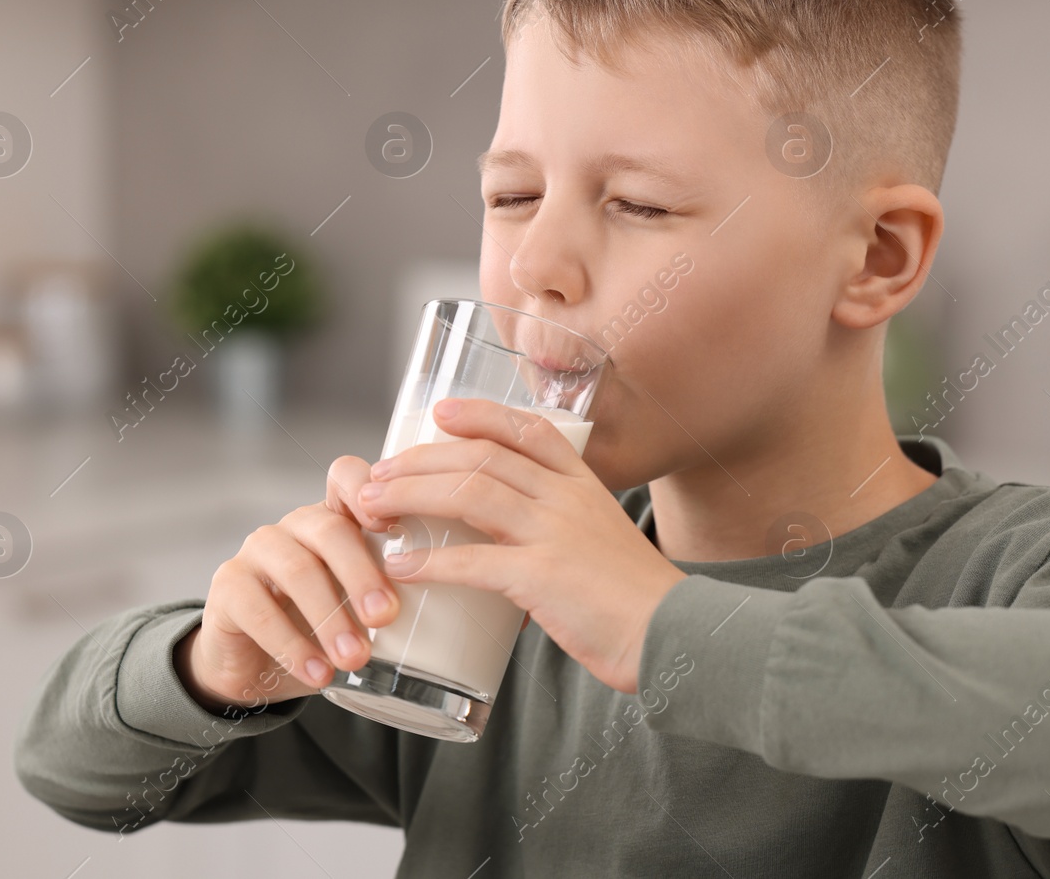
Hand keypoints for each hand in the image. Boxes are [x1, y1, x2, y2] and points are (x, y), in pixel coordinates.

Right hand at [175, 454, 404, 713]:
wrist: (257, 667)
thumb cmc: (322, 630)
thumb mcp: (359, 610)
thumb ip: (391, 596)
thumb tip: (451, 610)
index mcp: (334, 520)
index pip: (346, 478)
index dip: (367, 490)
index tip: (394, 525)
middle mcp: (294, 526)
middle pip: (329, 530)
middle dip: (363, 575)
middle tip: (387, 617)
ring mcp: (257, 551)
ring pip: (296, 570)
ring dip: (331, 618)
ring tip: (356, 659)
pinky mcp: (227, 586)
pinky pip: (258, 609)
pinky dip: (293, 646)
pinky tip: (318, 672)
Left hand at [355, 397, 686, 693]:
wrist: (677, 636)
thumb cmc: (637, 601)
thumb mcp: (603, 543)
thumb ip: (561, 535)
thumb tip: (510, 554)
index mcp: (584, 485)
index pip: (527, 429)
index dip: (479, 415)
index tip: (440, 414)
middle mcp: (567, 498)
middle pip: (481, 458)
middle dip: (419, 461)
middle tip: (377, 474)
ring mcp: (555, 534)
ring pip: (469, 494)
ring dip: (410, 497)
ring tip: (372, 508)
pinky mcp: (543, 578)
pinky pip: (473, 562)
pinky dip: (428, 562)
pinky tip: (399, 566)